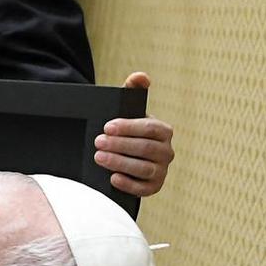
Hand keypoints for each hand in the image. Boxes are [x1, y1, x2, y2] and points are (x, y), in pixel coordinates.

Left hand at [97, 72, 174, 197]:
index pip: (149, 128)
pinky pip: (144, 188)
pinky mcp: (153, 187)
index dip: (128, 128)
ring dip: (120, 162)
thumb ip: (132, 90)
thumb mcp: (128, 110)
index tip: (106, 127)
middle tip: (98, 142)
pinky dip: (128, 184)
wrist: (122, 154)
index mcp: (163, 131)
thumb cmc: (125, 130)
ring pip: (144, 168)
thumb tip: (140, 76)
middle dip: (120, 145)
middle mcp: (166, 151)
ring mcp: (161, 170)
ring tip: (99, 157)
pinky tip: (112, 178)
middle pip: (145, 149)